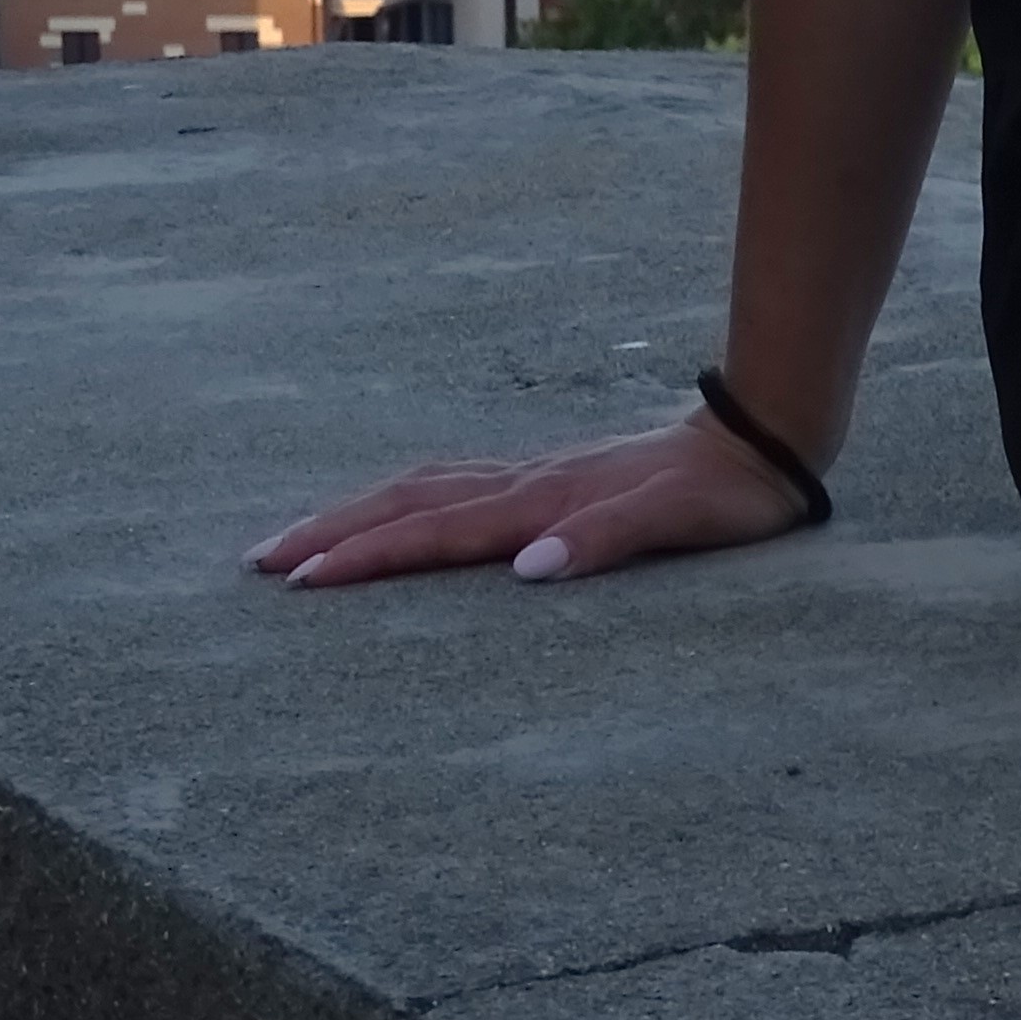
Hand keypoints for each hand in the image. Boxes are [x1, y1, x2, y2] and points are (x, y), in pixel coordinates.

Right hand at [249, 404, 813, 590]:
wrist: (763, 439)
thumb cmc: (724, 496)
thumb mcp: (678, 523)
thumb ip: (606, 542)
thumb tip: (527, 570)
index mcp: (545, 501)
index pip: (438, 531)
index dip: (369, 555)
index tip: (301, 580)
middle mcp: (528, 483)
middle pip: (410, 502)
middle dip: (332, 531)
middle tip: (257, 561)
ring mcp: (534, 475)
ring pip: (424, 488)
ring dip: (357, 512)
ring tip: (295, 539)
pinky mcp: (548, 476)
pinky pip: (454, 485)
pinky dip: (405, 499)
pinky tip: (390, 511)